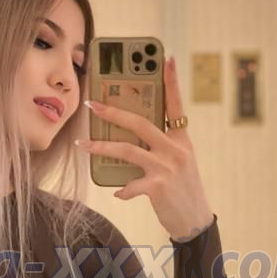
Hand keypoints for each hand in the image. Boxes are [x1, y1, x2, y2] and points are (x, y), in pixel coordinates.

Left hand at [77, 55, 213, 240]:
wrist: (195, 220)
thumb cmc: (182, 188)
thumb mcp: (178, 161)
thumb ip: (159, 146)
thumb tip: (128, 137)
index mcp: (181, 138)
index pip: (175, 103)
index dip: (171, 80)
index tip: (166, 57)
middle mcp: (175, 149)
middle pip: (140, 123)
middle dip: (113, 112)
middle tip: (92, 104)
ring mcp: (167, 167)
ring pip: (128, 150)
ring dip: (101, 148)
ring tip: (81, 145)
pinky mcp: (159, 187)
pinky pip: (131, 185)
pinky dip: (122, 189)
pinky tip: (117, 192)